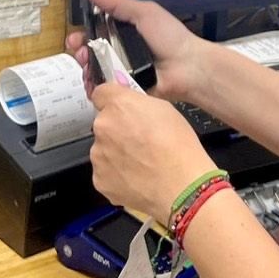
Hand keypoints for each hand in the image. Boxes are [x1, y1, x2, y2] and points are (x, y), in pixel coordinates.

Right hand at [64, 0, 208, 102]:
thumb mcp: (144, 12)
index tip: (75, 34)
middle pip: (91, 50)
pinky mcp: (125, 87)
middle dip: (80, 50)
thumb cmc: (170, 37)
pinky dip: (94, 85)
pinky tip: (91, 81)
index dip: (84, 31)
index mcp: (126, 30)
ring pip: (94, 69)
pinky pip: (104, 87)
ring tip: (87, 63)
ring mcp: (123, 70)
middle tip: (79, 51)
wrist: (188, 67)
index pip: (97, 30)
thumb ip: (118, 3)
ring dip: (85, 66)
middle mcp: (122, 50)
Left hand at [89, 80, 216, 221]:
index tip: (120, 109)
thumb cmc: (178, 144)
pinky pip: (106, 173)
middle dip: (117, 131)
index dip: (111, 100)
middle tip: (140, 142)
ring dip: (116, 154)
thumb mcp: (165, 109)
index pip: (101, 93)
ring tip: (141, 165)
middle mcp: (102, 127)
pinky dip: (118, 175)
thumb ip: (139, 104)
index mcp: (118, 105)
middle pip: (104, 125)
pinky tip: (137, 179)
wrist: (180, 184)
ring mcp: (98, 155)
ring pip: (104, 150)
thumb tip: (128, 107)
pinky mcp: (99, 180)